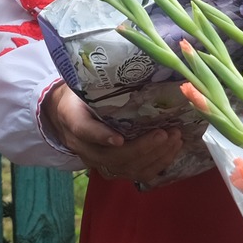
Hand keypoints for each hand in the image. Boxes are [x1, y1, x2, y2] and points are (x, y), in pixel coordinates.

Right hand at [42, 83, 182, 183]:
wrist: (68, 117)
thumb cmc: (82, 97)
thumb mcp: (83, 86)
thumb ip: (100, 86)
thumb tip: (132, 68)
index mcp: (73, 120)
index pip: (84, 131)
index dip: (101, 137)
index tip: (118, 139)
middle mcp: (85, 147)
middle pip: (112, 156)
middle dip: (141, 147)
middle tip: (164, 133)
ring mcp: (100, 162)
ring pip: (127, 168)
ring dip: (155, 156)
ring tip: (175, 138)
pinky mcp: (114, 168)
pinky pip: (137, 173)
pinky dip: (158, 163)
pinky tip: (173, 149)